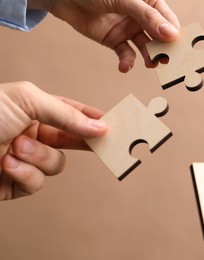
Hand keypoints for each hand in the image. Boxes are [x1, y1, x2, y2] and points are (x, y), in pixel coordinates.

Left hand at [0, 81, 107, 199]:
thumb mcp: (27, 101)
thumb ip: (66, 114)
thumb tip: (99, 126)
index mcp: (34, 110)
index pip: (71, 112)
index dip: (92, 118)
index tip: (113, 123)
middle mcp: (32, 133)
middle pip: (71, 140)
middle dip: (86, 141)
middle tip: (106, 143)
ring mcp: (25, 159)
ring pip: (55, 164)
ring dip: (39, 156)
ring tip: (17, 147)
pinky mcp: (15, 183)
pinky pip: (37, 182)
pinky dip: (24, 174)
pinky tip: (7, 164)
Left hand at [29, 0, 179, 72]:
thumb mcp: (125, 0)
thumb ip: (148, 17)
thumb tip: (171, 35)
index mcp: (150, 2)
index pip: (169, 21)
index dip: (175, 35)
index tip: (180, 50)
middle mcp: (142, 17)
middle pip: (160, 37)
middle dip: (164, 50)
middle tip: (168, 62)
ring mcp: (129, 29)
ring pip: (145, 47)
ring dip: (149, 57)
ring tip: (151, 64)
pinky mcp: (115, 41)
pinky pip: (126, 54)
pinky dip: (127, 62)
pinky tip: (124, 67)